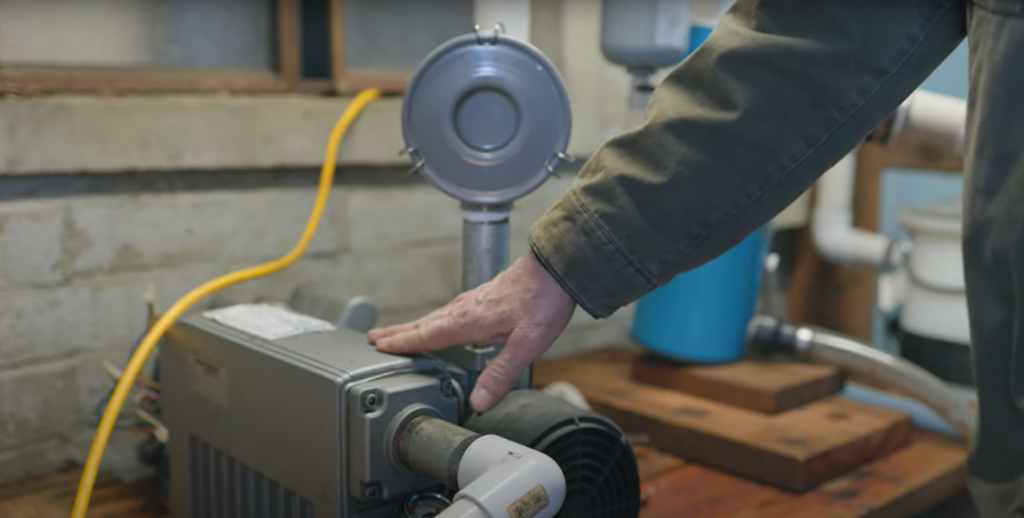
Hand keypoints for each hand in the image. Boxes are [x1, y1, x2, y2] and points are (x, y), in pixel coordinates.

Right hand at [368, 253, 575, 411]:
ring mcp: (473, 300)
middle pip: (423, 324)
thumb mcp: (525, 345)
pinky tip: (439, 322)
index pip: (426, 336)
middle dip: (398, 333)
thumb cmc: (544, 302)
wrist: (557, 267)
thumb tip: (478, 403)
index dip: (401, 344)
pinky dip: (433, 319)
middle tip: (373, 339)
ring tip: (396, 333)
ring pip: (434, 316)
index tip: (378, 348)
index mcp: (468, 321)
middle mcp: (465, 308)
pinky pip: (448, 311)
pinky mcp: (484, 296)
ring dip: (413, 325)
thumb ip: (500, 374)